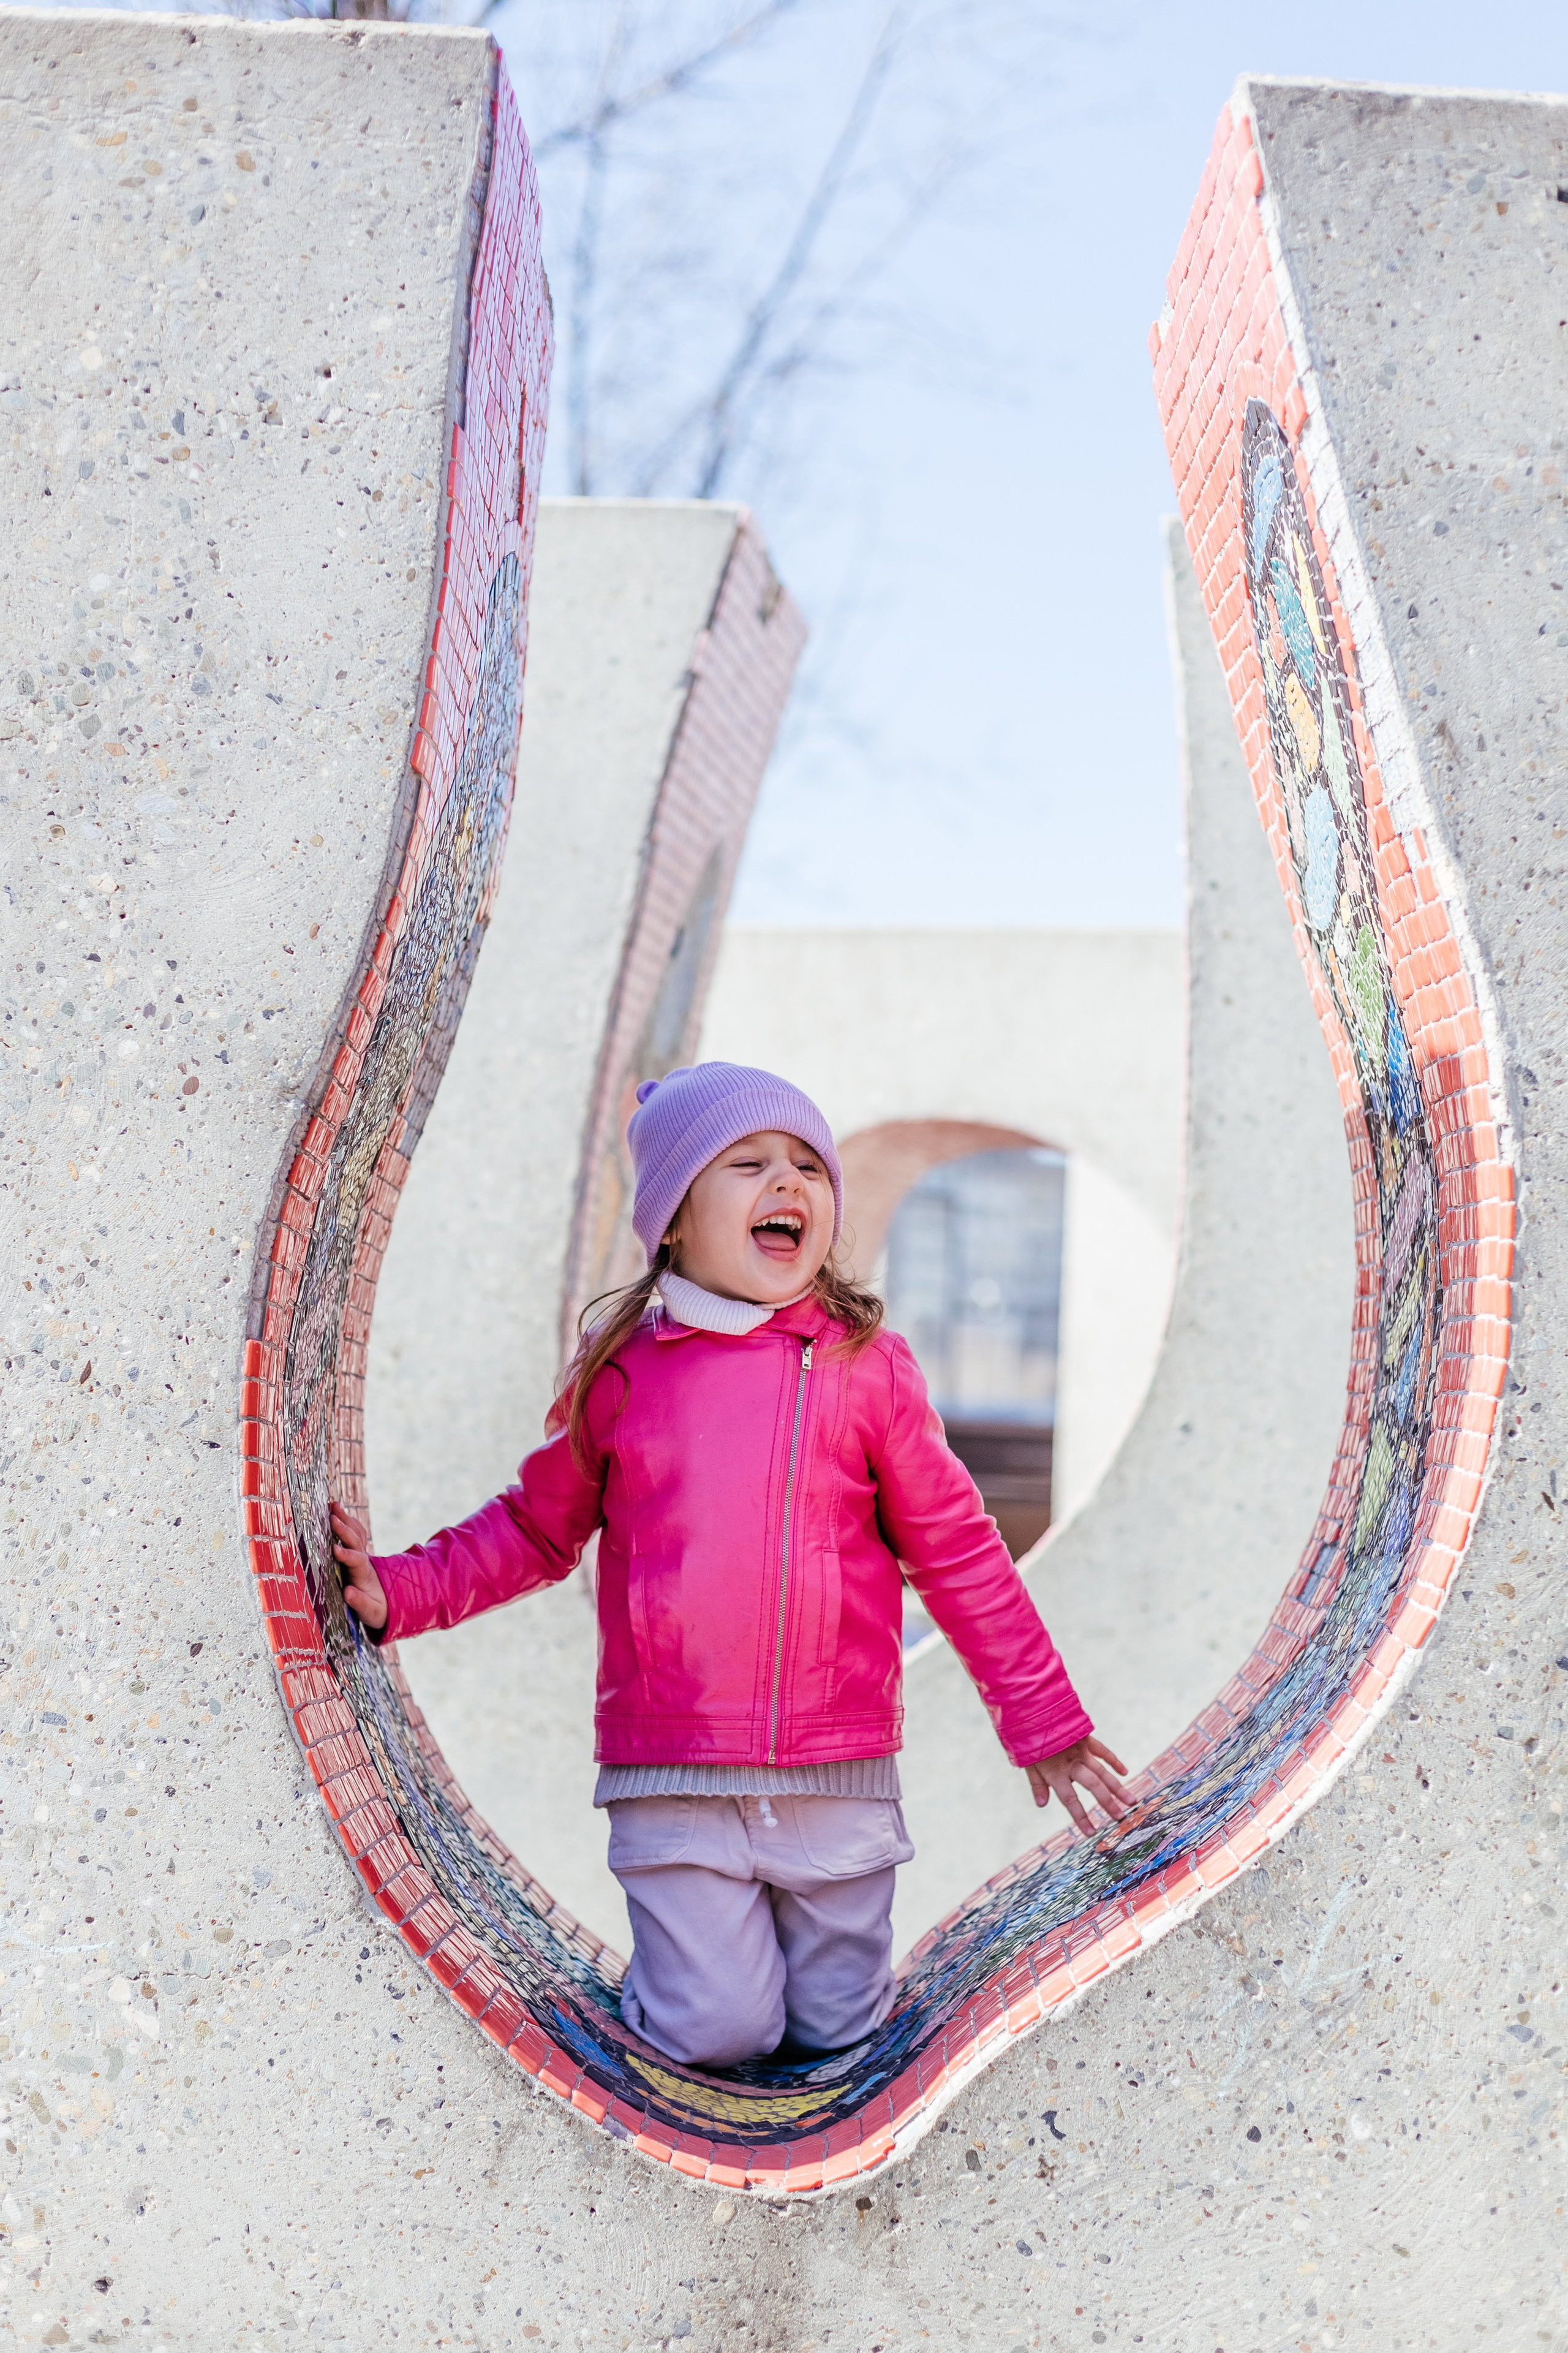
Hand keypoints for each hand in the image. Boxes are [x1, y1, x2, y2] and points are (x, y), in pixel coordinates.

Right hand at [330, 1499, 386, 1632]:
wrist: (384, 1602)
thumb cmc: (375, 1609)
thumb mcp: (371, 1612)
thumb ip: (360, 1602)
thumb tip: (347, 1592)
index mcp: (364, 1576)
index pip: (356, 1561)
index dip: (347, 1555)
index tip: (335, 1549)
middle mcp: (364, 1562)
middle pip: (356, 1542)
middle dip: (344, 1530)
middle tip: (331, 1518)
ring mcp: (362, 1555)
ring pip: (355, 1534)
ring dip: (345, 1519)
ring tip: (333, 1505)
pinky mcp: (358, 1552)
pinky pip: (355, 1533)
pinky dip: (347, 1522)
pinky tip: (337, 1512)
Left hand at [1024, 1736, 1132, 1834]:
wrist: (1034, 1711)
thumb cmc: (1028, 1740)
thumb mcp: (1027, 1764)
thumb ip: (1037, 1784)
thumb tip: (1042, 1805)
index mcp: (1056, 1773)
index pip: (1070, 1800)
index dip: (1081, 1818)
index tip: (1091, 1833)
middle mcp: (1072, 1764)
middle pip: (1093, 1786)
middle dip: (1108, 1803)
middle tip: (1121, 1818)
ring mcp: (1081, 1751)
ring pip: (1103, 1771)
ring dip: (1117, 1787)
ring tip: (1131, 1801)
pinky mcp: (1086, 1739)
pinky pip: (1102, 1751)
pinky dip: (1113, 1761)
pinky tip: (1124, 1772)